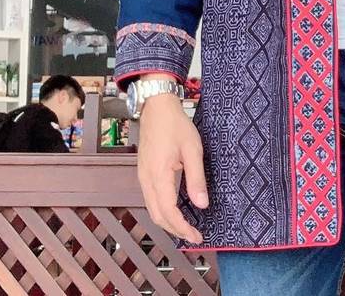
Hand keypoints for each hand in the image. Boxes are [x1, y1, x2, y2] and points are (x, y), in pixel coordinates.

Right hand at [137, 89, 206, 244]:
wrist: (156, 107)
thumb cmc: (175, 125)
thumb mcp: (193, 149)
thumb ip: (196, 178)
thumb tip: (202, 204)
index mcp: (158, 175)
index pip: (169, 212)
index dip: (182, 228)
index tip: (197, 236)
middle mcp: (146, 180)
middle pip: (158, 216)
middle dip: (175, 230)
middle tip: (194, 235)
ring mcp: (143, 176)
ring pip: (152, 209)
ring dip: (168, 222)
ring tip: (186, 226)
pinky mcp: (144, 172)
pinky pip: (151, 198)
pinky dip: (162, 210)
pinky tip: (175, 209)